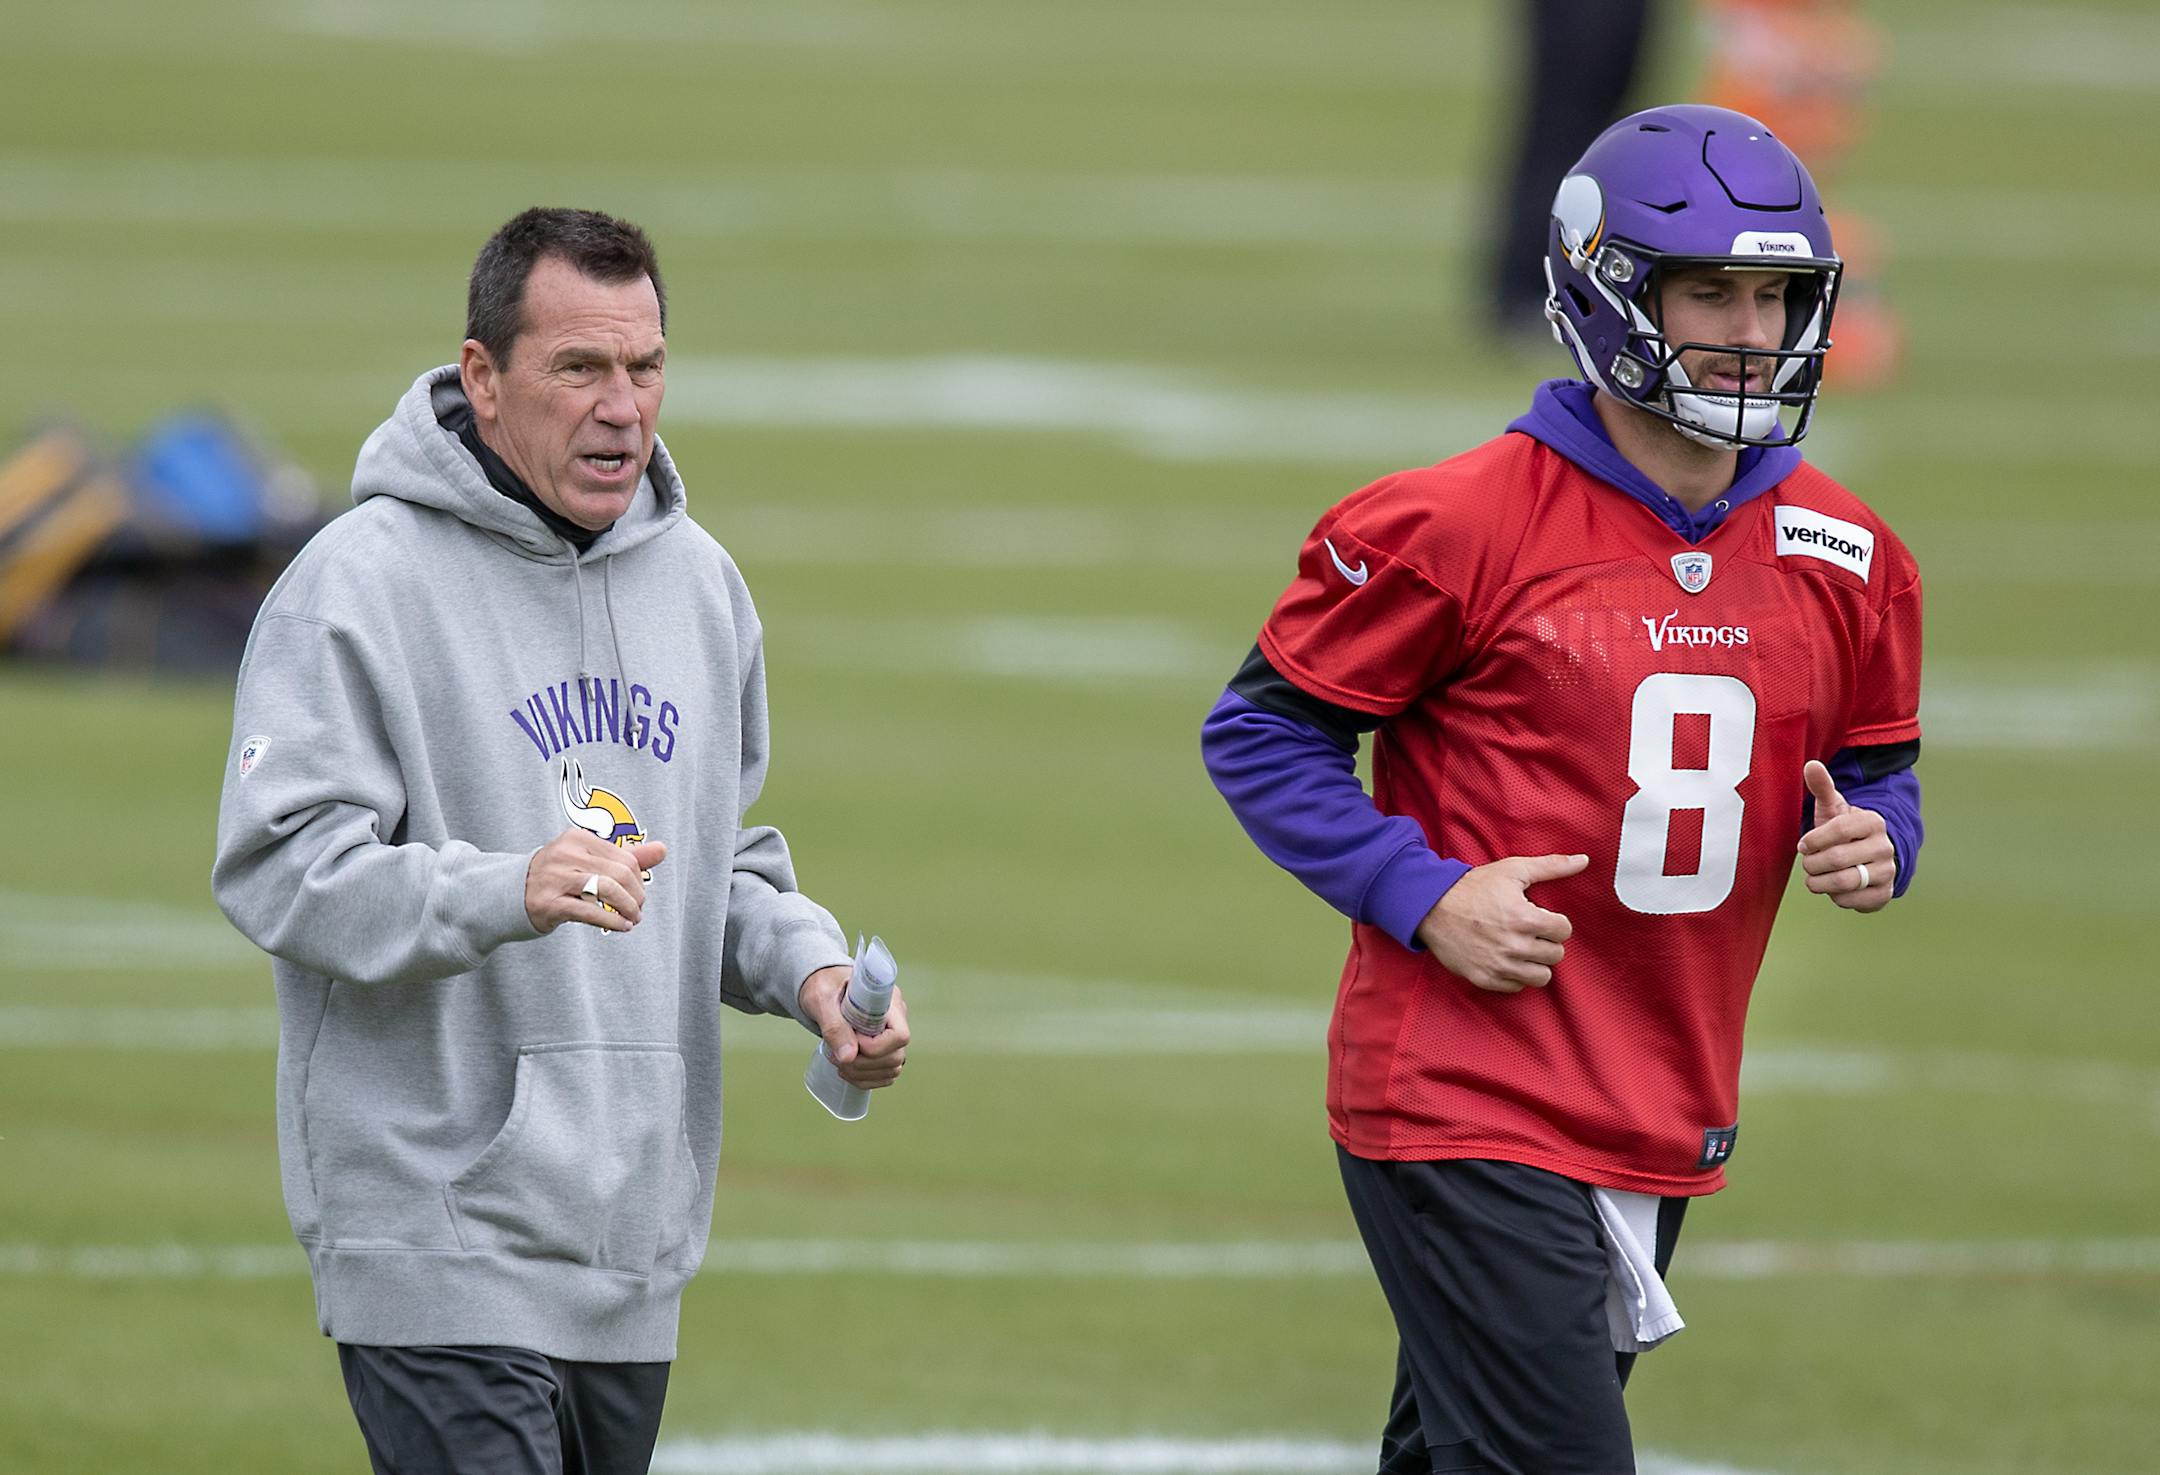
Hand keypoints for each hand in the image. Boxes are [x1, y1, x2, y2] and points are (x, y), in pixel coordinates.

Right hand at [524, 830, 668, 933]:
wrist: (512, 894)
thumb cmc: (560, 876)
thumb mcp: (591, 860)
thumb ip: (627, 856)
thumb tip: (663, 849)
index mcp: (578, 838)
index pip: (626, 858)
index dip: (640, 880)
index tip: (639, 894)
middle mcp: (565, 854)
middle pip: (620, 874)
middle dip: (636, 896)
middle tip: (638, 910)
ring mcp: (555, 878)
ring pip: (607, 890)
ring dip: (627, 908)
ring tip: (633, 919)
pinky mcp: (548, 903)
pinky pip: (588, 911)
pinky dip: (611, 920)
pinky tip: (622, 926)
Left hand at [800, 966, 909, 1087]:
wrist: (823, 987)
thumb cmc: (824, 986)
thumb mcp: (822, 1000)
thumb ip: (834, 1026)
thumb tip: (848, 1057)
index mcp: (889, 1002)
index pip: (900, 1035)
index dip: (876, 1046)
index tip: (851, 1038)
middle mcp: (896, 1020)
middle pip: (896, 1056)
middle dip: (863, 1064)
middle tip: (836, 1056)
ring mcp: (892, 1036)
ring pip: (892, 1069)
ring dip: (862, 1074)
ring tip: (838, 1061)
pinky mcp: (884, 1049)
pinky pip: (885, 1075)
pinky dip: (865, 1080)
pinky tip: (847, 1070)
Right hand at [1414, 853, 1587, 992]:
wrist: (1431, 908)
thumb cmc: (1474, 887)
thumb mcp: (1512, 870)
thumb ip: (1551, 866)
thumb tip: (1583, 860)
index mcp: (1525, 918)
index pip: (1564, 931)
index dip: (1555, 922)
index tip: (1541, 918)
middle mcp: (1514, 945)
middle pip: (1556, 955)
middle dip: (1547, 942)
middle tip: (1531, 933)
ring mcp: (1499, 965)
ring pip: (1541, 977)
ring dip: (1536, 963)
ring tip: (1524, 949)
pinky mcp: (1485, 978)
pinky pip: (1517, 987)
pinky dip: (1515, 975)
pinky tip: (1507, 959)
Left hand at [1799, 760, 1893, 912]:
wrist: (1867, 857)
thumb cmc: (1843, 830)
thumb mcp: (1832, 808)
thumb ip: (1821, 787)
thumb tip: (1810, 765)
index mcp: (1872, 822)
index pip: (1839, 829)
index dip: (1814, 839)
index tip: (1803, 844)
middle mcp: (1885, 846)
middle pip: (1838, 859)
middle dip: (1813, 863)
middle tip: (1807, 862)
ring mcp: (1888, 871)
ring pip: (1844, 882)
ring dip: (1819, 882)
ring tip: (1814, 877)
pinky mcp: (1884, 894)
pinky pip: (1852, 901)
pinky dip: (1835, 897)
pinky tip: (1833, 888)